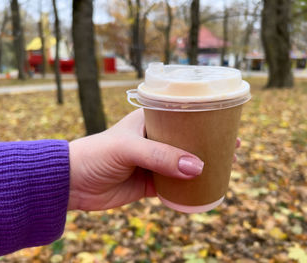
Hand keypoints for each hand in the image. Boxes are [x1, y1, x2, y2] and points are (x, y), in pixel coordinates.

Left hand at [68, 109, 239, 210]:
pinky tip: (205, 187)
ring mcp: (153, 162)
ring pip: (184, 163)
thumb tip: (198, 168)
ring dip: (203, 166)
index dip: (205, 121)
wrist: (73, 183)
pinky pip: (175, 185)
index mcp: (149, 121)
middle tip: (233, 149)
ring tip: (226, 167)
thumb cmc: (96, 154)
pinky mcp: (150, 183)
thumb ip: (160, 156)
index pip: (183, 117)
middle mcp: (154, 140)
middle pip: (188, 141)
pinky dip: (190, 187)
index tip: (227, 127)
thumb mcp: (128, 149)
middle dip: (210, 145)